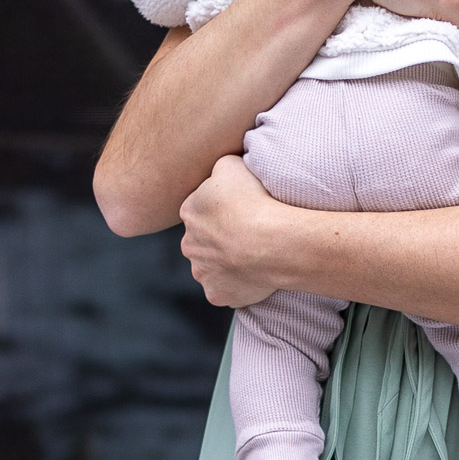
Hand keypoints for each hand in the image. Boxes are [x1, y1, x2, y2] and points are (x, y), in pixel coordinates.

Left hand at [180, 154, 286, 305]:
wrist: (269, 241)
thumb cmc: (252, 200)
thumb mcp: (232, 164)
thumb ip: (219, 168)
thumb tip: (220, 173)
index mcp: (189, 212)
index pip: (203, 209)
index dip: (224, 210)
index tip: (243, 210)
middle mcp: (189, 245)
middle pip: (205, 240)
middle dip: (222, 238)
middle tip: (250, 233)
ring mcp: (202, 273)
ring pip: (214, 267)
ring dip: (230, 262)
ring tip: (257, 255)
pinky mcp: (217, 295)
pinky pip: (228, 289)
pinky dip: (240, 284)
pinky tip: (257, 274)